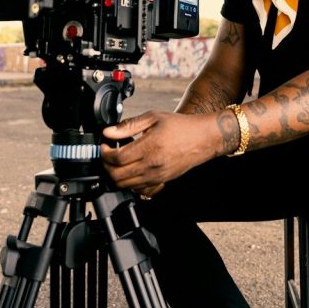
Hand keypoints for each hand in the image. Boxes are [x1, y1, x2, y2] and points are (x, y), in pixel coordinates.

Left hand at [101, 111, 223, 192]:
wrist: (203, 139)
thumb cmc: (181, 126)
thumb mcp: (154, 118)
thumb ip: (129, 125)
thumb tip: (109, 132)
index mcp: (150, 147)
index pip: (117, 158)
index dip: (105, 153)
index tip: (105, 145)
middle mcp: (152, 165)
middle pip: (117, 176)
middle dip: (106, 165)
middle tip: (108, 154)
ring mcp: (157, 176)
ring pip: (125, 185)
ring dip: (116, 175)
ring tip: (119, 161)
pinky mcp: (162, 182)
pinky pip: (138, 190)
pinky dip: (129, 182)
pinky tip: (131, 169)